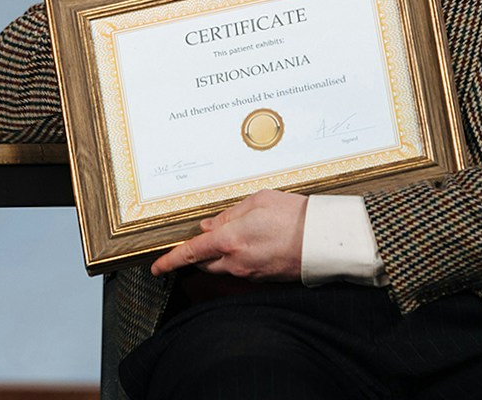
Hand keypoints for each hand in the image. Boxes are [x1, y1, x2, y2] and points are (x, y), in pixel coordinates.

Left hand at [150, 189, 307, 279]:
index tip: (157, 267)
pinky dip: (240, 259)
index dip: (170, 261)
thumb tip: (209, 226)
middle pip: (204, 263)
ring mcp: (250, 274)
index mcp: (230, 240)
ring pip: (223, 268)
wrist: (324, 239)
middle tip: (210, 235)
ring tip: (241, 235)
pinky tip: (257, 244)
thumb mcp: (258, 201)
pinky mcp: (263, 279)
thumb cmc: (295, 216)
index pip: (190, 253)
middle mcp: (236, 262)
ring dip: (221, 255)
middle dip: (200, 252)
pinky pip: (242, 270)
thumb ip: (229, 214)